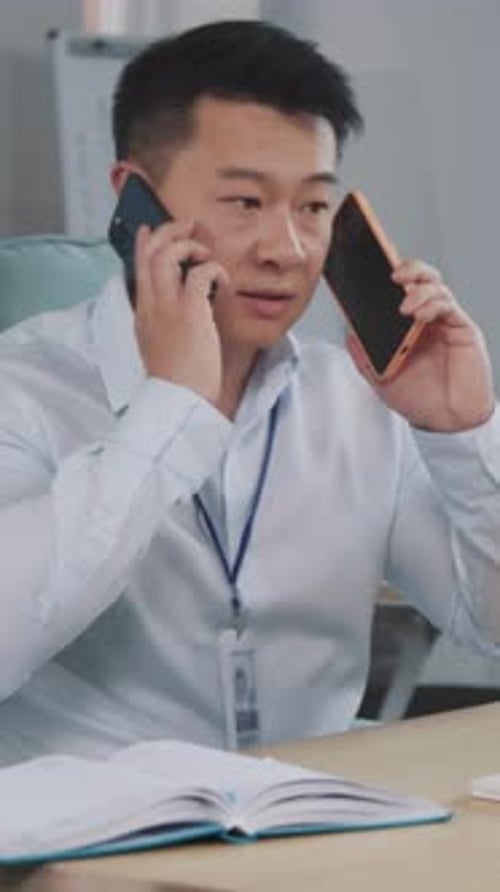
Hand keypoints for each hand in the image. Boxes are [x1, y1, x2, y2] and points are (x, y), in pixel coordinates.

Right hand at [134, 221, 228, 405]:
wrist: (178, 401)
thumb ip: (163, 325)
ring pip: (168, 254)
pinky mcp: (190, 312)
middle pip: (150, 251)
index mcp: (143, 314)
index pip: (137, 267)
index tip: (149, 229)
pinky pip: (200, 273)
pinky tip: (222, 281)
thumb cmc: (177, 381)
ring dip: (189, 245)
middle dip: (169, 231)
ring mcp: (168, 307)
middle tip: (188, 226)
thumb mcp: (159, 348)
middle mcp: (151, 306)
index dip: (143, 243)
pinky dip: (214, 268)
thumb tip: (180, 312)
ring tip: (206, 253)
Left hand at [347, 259, 494, 430]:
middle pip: (420, 278)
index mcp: (405, 325)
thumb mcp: (380, 377)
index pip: (397, 290)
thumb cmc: (419, 398)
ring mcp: (444, 321)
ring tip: (404, 305)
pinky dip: (433, 304)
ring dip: (418, 289)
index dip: (386, 273)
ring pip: (435, 286)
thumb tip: (348, 331)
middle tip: (392, 273)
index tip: (368, 264)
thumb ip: (364, 354)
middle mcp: (426, 318)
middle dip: (407, 268)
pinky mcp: (462, 329)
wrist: (445, 421)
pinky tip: (420, 314)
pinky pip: (448, 306)